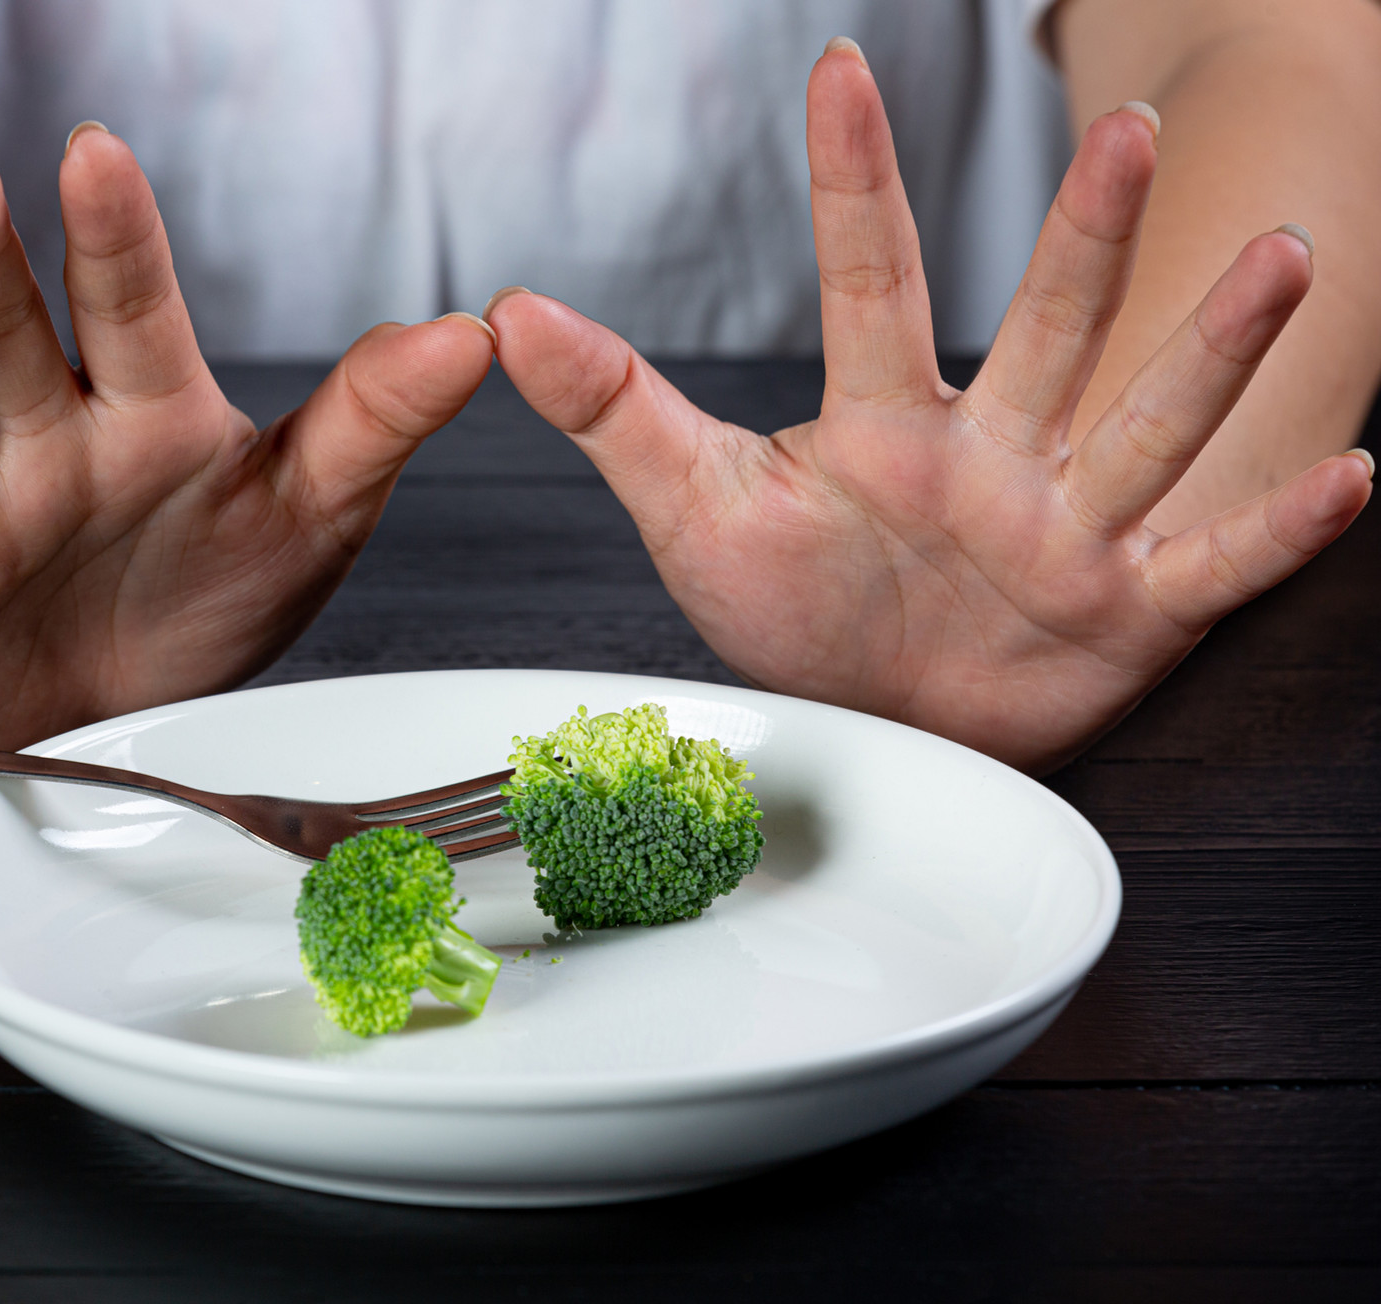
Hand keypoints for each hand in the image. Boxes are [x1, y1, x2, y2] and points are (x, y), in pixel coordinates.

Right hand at [0, 127, 494, 749]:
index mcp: (141, 406)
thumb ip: (375, 422)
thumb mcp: (308, 513)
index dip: (112, 233)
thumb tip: (471, 334)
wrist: (124, 719)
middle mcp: (42, 439)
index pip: (127, 304)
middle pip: (5, 337)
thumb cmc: (206, 598)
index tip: (99, 156)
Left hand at [487, 39, 1372, 773]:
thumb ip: (617, 412)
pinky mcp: (1126, 606)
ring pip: (1146, 422)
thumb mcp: (696, 509)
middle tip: (1119, 133)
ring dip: (1211, 347)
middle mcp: (993, 451)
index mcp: (882, 422)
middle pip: (1043, 325)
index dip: (850, 181)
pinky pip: (1214, 559)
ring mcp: (1067, 523)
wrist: (881, 730)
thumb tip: (510, 315)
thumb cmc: (796, 615)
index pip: (866, 278)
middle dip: (1082, 236)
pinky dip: (1276, 527)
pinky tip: (1355, 475)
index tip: (835, 70)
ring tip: (1281, 254)